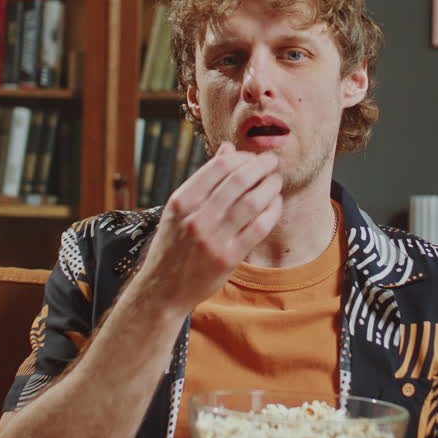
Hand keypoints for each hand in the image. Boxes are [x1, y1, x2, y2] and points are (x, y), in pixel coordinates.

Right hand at [134, 142, 282, 311]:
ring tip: (275, 180)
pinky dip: (272, 210)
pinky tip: (275, 203)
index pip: (219, 166)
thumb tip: (228, 148)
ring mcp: (213, 238)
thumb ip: (204, 180)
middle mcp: (196, 217)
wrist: (162, 289)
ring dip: (269, 185)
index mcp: (182, 201)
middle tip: (271, 162)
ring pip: (252, 201)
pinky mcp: (229, 257)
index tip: (252, 156)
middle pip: (239, 180)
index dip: (242, 156)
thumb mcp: (178, 210)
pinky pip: (259, 227)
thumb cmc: (172, 246)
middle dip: (261, 166)